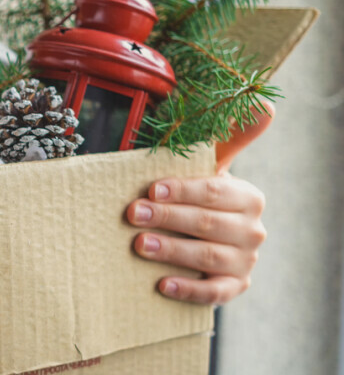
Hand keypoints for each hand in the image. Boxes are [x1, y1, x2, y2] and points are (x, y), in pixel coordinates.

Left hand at [125, 102, 274, 304]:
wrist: (206, 239)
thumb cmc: (201, 196)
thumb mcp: (212, 167)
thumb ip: (232, 136)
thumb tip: (263, 104)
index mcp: (247, 197)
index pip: (214, 192)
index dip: (182, 189)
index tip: (151, 187)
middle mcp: (252, 230)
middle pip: (207, 224)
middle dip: (168, 217)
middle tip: (133, 214)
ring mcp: (244, 262)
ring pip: (207, 257)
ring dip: (172, 251)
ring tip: (139, 244)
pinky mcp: (234, 287)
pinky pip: (214, 293)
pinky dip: (188, 289)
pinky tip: (162, 284)